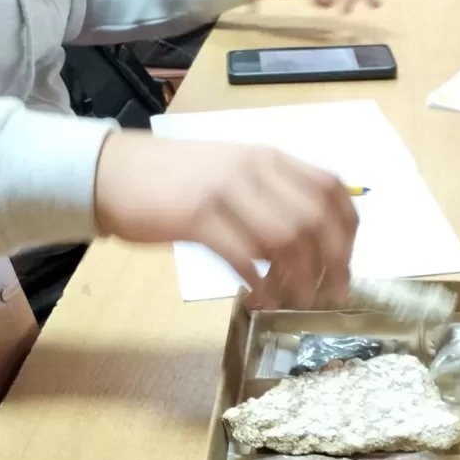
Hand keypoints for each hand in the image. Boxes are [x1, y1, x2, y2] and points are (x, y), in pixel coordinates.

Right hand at [94, 135, 356, 308]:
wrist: (113, 171)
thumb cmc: (174, 179)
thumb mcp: (233, 172)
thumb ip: (271, 195)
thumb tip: (311, 240)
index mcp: (270, 158)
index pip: (330, 190)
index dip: (346, 231)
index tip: (346, 264)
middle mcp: (255, 168)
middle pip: (314, 219)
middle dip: (331, 263)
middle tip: (329, 295)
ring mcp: (226, 190)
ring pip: (285, 239)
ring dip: (297, 278)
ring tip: (292, 301)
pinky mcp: (197, 216)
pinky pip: (243, 255)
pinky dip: (259, 282)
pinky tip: (258, 298)